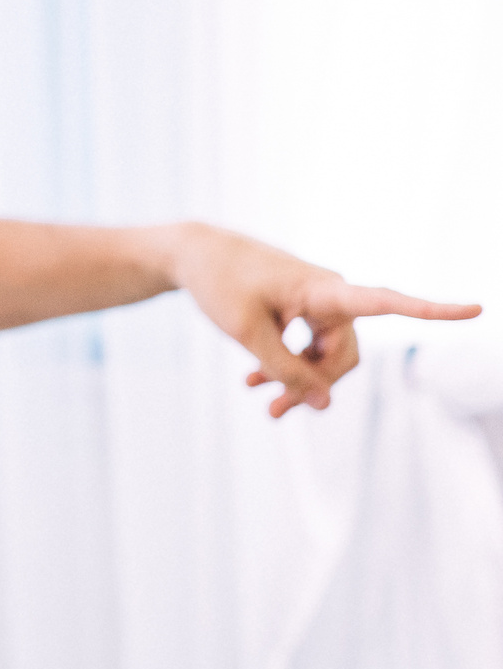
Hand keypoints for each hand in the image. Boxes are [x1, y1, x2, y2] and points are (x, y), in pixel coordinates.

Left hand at [163, 223, 481, 416]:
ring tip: (264, 405)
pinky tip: (253, 381)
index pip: (387, 302)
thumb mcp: (246, 331)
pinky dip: (285, 365)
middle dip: (314, 386)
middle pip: (343, 355)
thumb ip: (284, 369)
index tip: (476, 309)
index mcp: (324, 289)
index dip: (432, 310)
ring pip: (325, 356)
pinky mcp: (302, 309)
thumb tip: (325, 405)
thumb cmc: (219, 284)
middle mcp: (330, 294)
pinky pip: (308, 346)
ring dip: (298, 381)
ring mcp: (317, 303)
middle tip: (274, 413)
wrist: (193, 254)